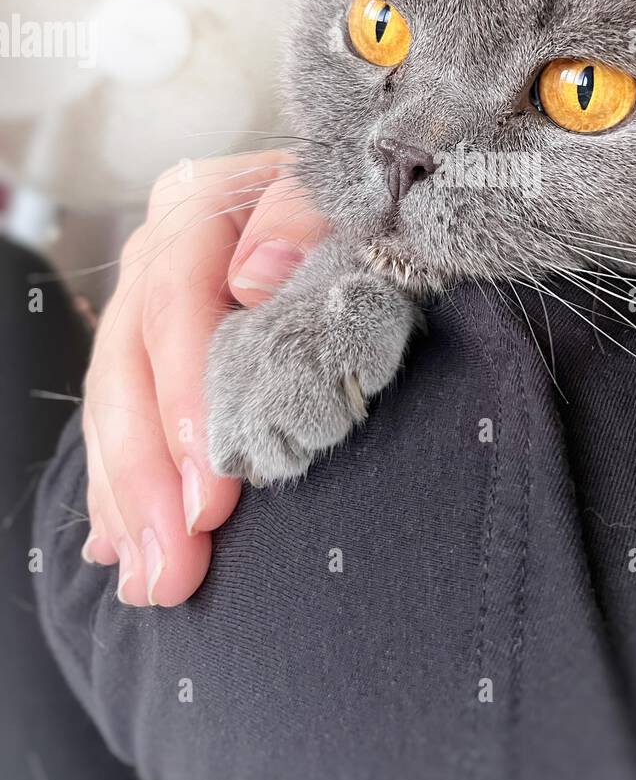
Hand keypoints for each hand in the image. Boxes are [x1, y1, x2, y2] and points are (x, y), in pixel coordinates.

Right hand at [81, 151, 327, 605]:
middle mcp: (162, 254)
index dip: (187, 398)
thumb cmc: (369, 216)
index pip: (174, 301)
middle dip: (149, 474)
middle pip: (131, 365)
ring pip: (116, 406)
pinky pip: (120, 426)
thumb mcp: (350, 200)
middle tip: (176, 560)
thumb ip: (305, 213)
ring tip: (153, 579)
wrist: (373, 210)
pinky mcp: (156, 356)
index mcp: (202, 206)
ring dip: (131, 500)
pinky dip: (122, 491)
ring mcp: (151, 307)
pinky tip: (121, 550)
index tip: (214, 485)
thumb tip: (255, 276)